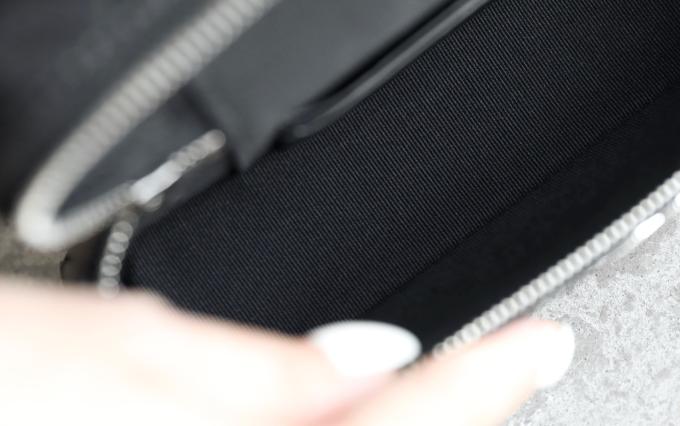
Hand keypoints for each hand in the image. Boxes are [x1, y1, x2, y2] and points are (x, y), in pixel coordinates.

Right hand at [0, 279, 574, 424]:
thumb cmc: (0, 378)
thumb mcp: (131, 348)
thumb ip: (269, 371)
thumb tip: (376, 357)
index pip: (399, 418)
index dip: (485, 381)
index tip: (544, 342)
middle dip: (460, 409)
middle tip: (515, 363)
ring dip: (417, 418)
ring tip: (463, 382)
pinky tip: (355, 405)